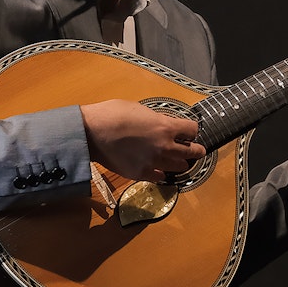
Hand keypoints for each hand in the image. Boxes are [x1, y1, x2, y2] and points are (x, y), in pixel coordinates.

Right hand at [79, 99, 206, 182]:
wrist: (92, 132)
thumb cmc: (112, 114)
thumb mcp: (140, 109)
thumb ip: (157, 120)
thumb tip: (164, 125)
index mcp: (166, 127)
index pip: (193, 130)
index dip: (191, 130)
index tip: (188, 131)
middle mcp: (165, 147)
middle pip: (192, 152)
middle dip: (194, 149)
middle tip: (195, 149)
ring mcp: (154, 163)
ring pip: (179, 167)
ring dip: (178, 162)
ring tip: (175, 159)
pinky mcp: (141, 174)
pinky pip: (160, 177)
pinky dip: (161, 172)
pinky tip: (157, 168)